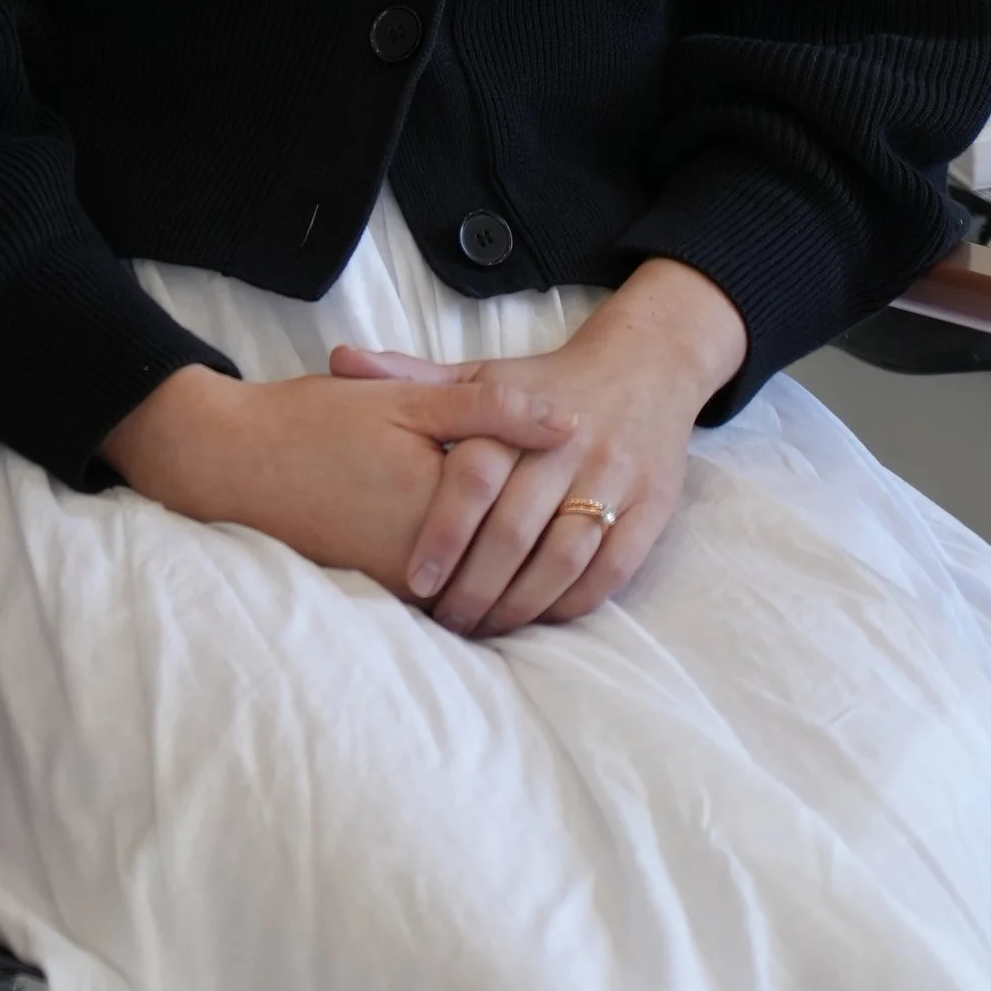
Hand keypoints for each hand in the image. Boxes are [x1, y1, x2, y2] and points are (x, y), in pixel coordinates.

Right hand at [101, 361, 574, 601]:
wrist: (228, 464)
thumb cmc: (312, 423)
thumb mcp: (405, 402)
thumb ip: (489, 411)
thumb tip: (569, 423)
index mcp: (440, 508)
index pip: (526, 509)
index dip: (559, 489)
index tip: (588, 463)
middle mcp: (424, 565)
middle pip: (511, 559)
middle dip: (548, 540)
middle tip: (583, 504)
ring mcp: (397, 589)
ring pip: (482, 587)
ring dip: (514, 568)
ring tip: (545, 532)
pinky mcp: (375, 596)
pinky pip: (443, 597)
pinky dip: (469, 576)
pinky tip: (482, 550)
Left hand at [327, 258, 746, 637]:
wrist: (646, 366)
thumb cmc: (547, 382)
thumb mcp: (483, 372)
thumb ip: (413, 376)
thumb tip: (339, 361)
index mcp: (520, 413)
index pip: (476, 477)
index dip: (444, 533)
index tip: (415, 580)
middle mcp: (569, 446)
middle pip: (517, 531)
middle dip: (476, 587)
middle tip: (446, 622)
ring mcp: (614, 478)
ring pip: (563, 559)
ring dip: (520, 605)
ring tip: (485, 629)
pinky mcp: (651, 509)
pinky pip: (608, 572)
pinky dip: (571, 603)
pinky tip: (539, 618)